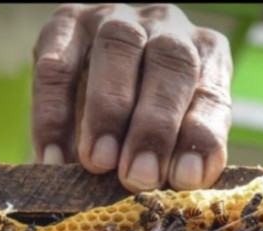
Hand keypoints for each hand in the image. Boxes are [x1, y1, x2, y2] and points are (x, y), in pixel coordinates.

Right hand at [32, 3, 232, 191]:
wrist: (107, 88)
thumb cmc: (157, 123)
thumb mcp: (181, 136)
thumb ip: (188, 153)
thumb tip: (186, 180)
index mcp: (208, 53)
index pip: (211, 92)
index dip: (199, 137)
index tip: (185, 178)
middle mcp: (168, 26)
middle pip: (170, 61)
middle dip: (153, 125)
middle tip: (138, 176)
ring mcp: (117, 18)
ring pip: (117, 48)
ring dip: (106, 112)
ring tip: (98, 163)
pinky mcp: (67, 22)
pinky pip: (56, 65)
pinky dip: (52, 115)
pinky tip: (53, 158)